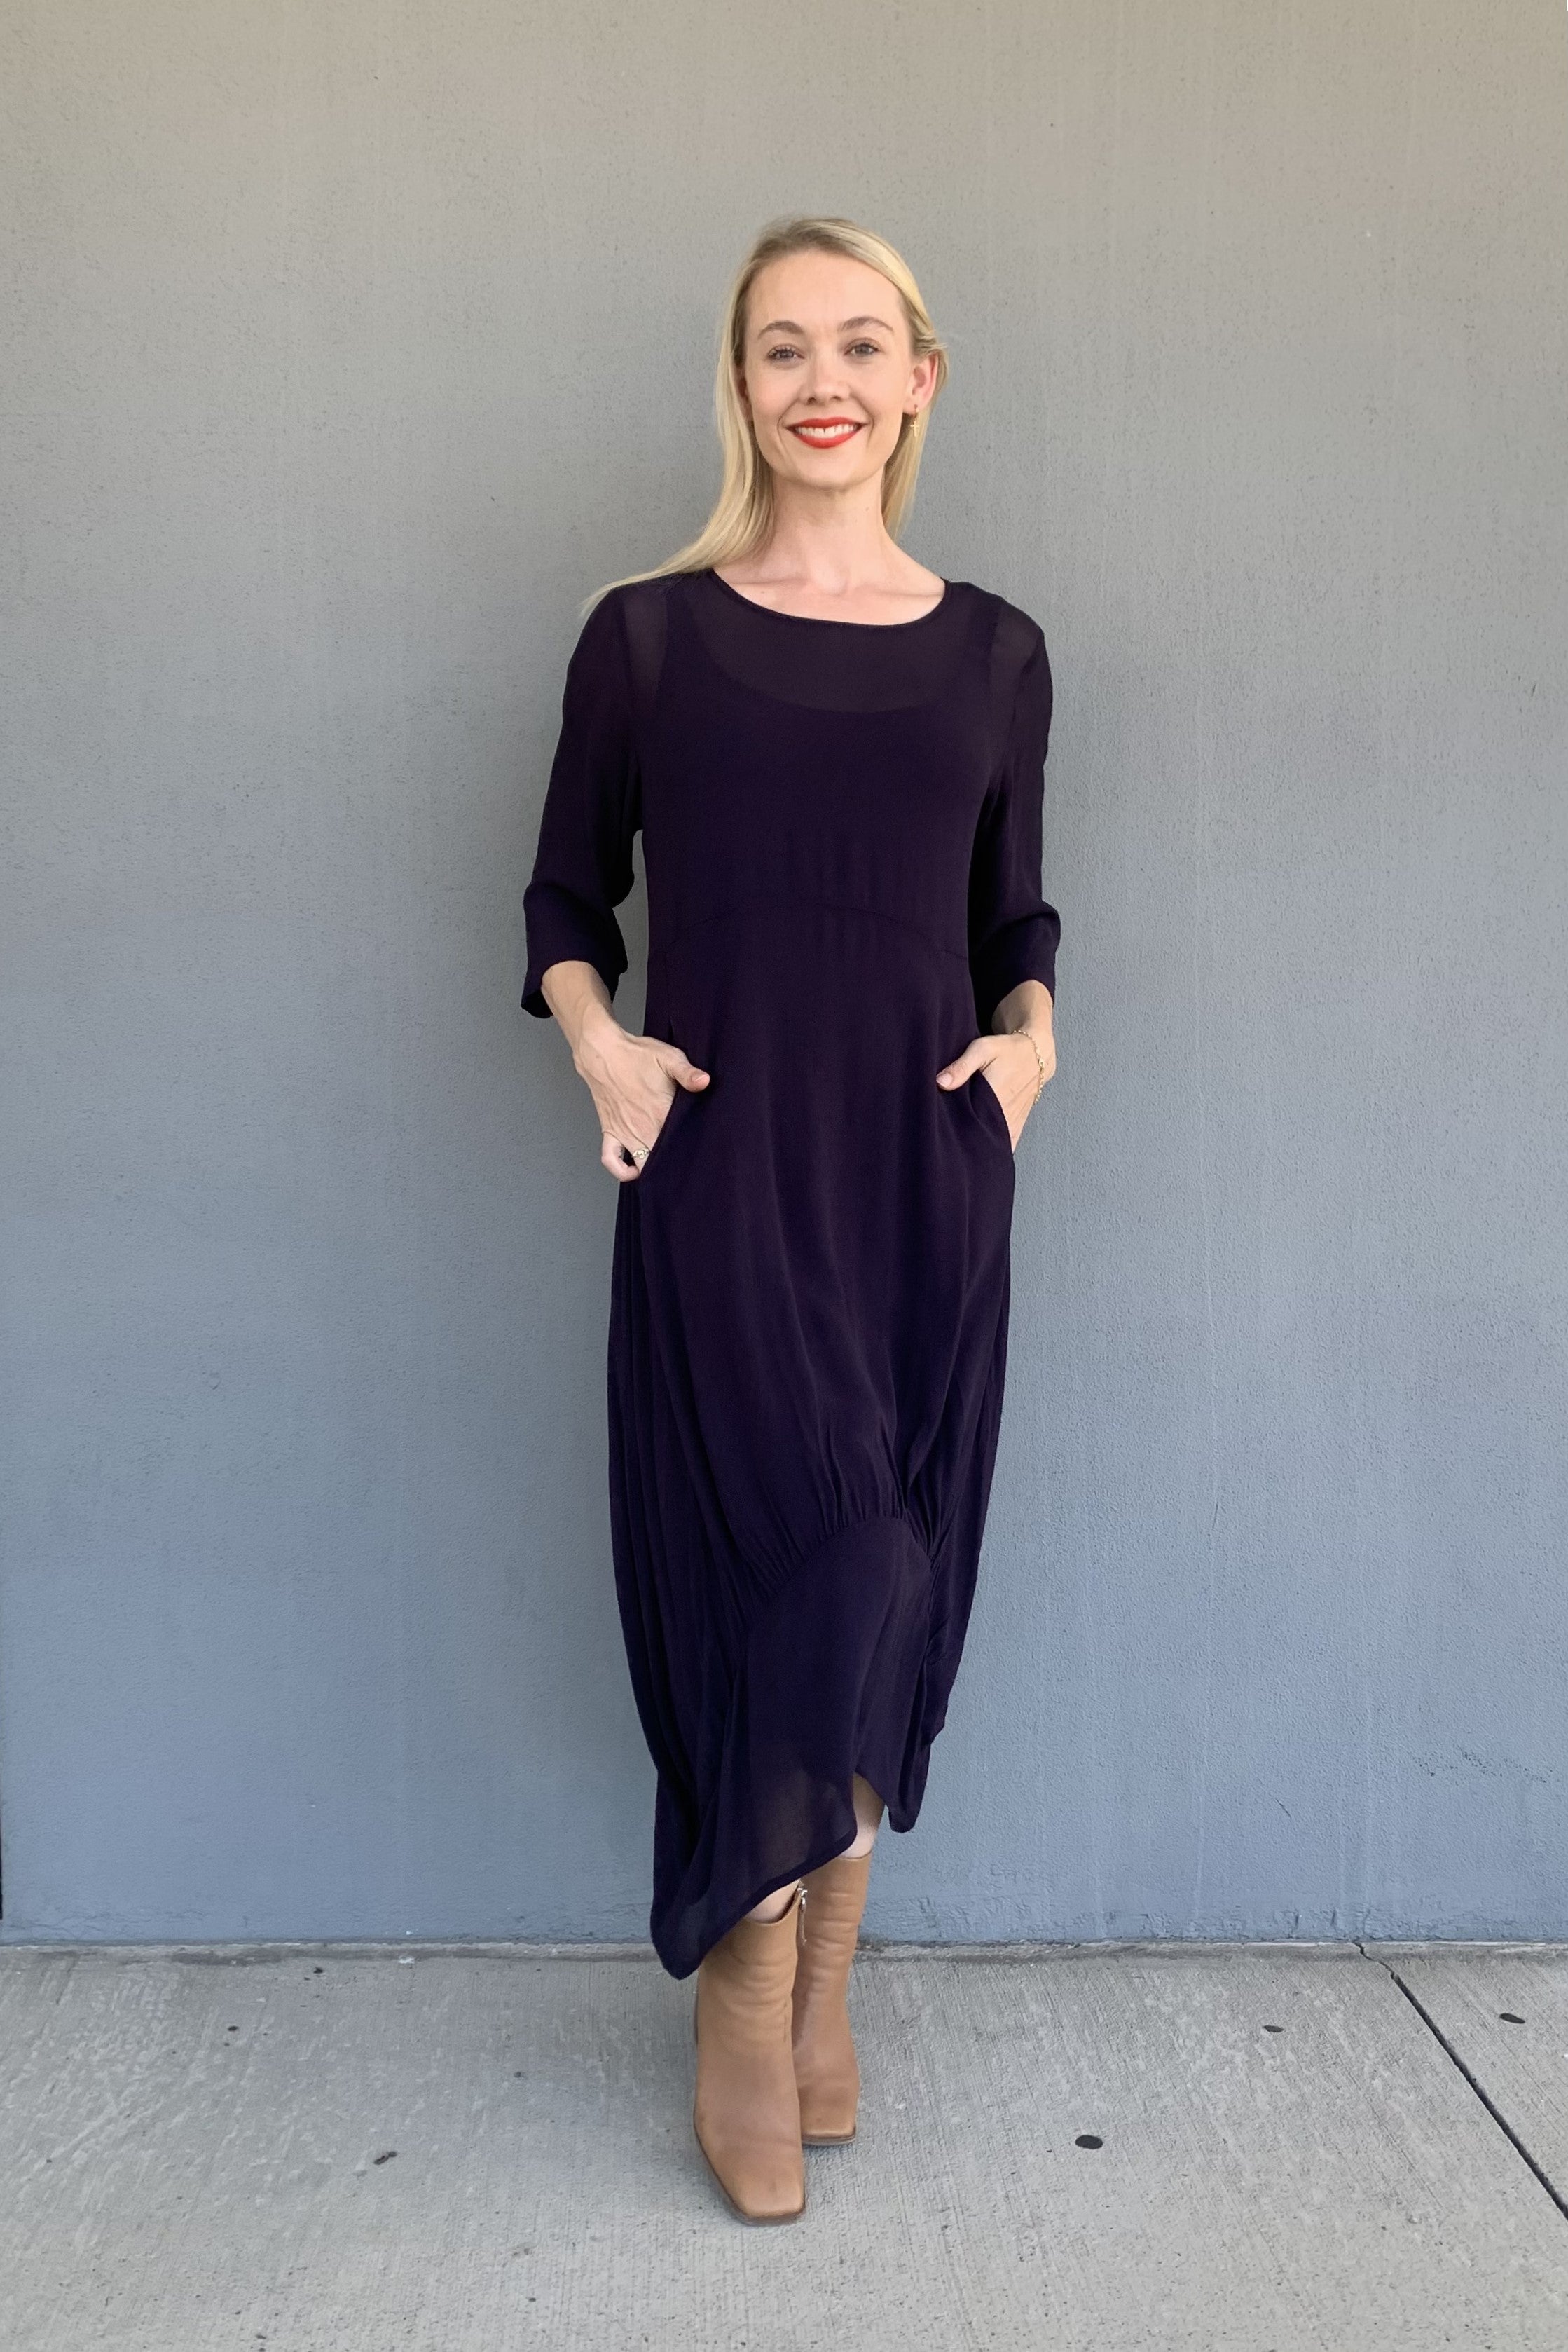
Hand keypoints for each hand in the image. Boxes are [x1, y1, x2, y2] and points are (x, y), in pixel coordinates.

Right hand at [574, 1008, 710, 1183]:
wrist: (603, 1053)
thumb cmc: (636, 1055)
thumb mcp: (668, 1057)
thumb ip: (687, 1072)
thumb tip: (705, 1081)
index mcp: (661, 1112)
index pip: (682, 1142)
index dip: (694, 1150)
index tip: (704, 1152)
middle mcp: (643, 1127)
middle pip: (663, 1160)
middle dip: (676, 1166)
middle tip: (689, 1167)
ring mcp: (626, 1132)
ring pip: (642, 1165)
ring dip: (653, 1171)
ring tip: (667, 1171)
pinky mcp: (610, 1132)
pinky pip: (611, 1160)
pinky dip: (621, 1170)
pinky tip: (633, 1170)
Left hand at [936, 1023, 1054, 1150]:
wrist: (1036, 1054)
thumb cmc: (1006, 1050)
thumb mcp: (982, 1049)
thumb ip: (961, 1066)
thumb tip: (941, 1083)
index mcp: (994, 1097)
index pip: (969, 1123)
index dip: (954, 1131)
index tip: (941, 1134)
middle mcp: (1005, 1114)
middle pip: (981, 1137)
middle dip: (964, 1142)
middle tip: (948, 1145)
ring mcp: (1013, 1121)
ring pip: (995, 1144)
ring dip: (980, 1147)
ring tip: (962, 1152)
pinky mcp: (1017, 1124)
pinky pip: (1008, 1144)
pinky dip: (996, 1149)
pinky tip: (983, 1154)